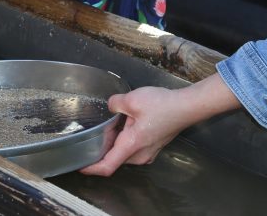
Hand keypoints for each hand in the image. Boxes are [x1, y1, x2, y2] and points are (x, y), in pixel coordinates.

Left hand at [80, 75, 241, 175]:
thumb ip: (114, 104)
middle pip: (113, 157)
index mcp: (132, 145)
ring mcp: (148, 153)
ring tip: (111, 122)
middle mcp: (140, 155)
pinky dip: (124, 138)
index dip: (91, 168)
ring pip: (123, 152)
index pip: (107, 166)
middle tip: (95, 129)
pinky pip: (132, 148)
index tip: (79, 165)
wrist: (187, 106)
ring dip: (114, 141)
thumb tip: (110, 108)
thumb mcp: (131, 99)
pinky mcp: (152, 147)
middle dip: (102, 146)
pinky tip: (124, 122)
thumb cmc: (162, 105)